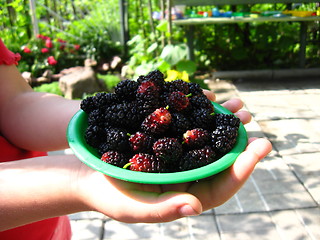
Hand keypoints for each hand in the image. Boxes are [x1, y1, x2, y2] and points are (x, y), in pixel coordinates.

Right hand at [73, 91, 271, 222]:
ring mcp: (175, 155)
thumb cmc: (107, 194)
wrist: (88, 173)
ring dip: (220, 121)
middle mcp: (184, 175)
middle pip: (217, 159)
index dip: (242, 167)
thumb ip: (164, 208)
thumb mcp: (132, 207)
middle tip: (248, 117)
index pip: (220, 186)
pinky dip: (196, 110)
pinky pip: (185, 124)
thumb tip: (197, 207)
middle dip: (236, 140)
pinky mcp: (164, 139)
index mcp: (183, 195)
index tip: (259, 145)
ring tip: (235, 103)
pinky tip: (205, 96)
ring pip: (204, 139)